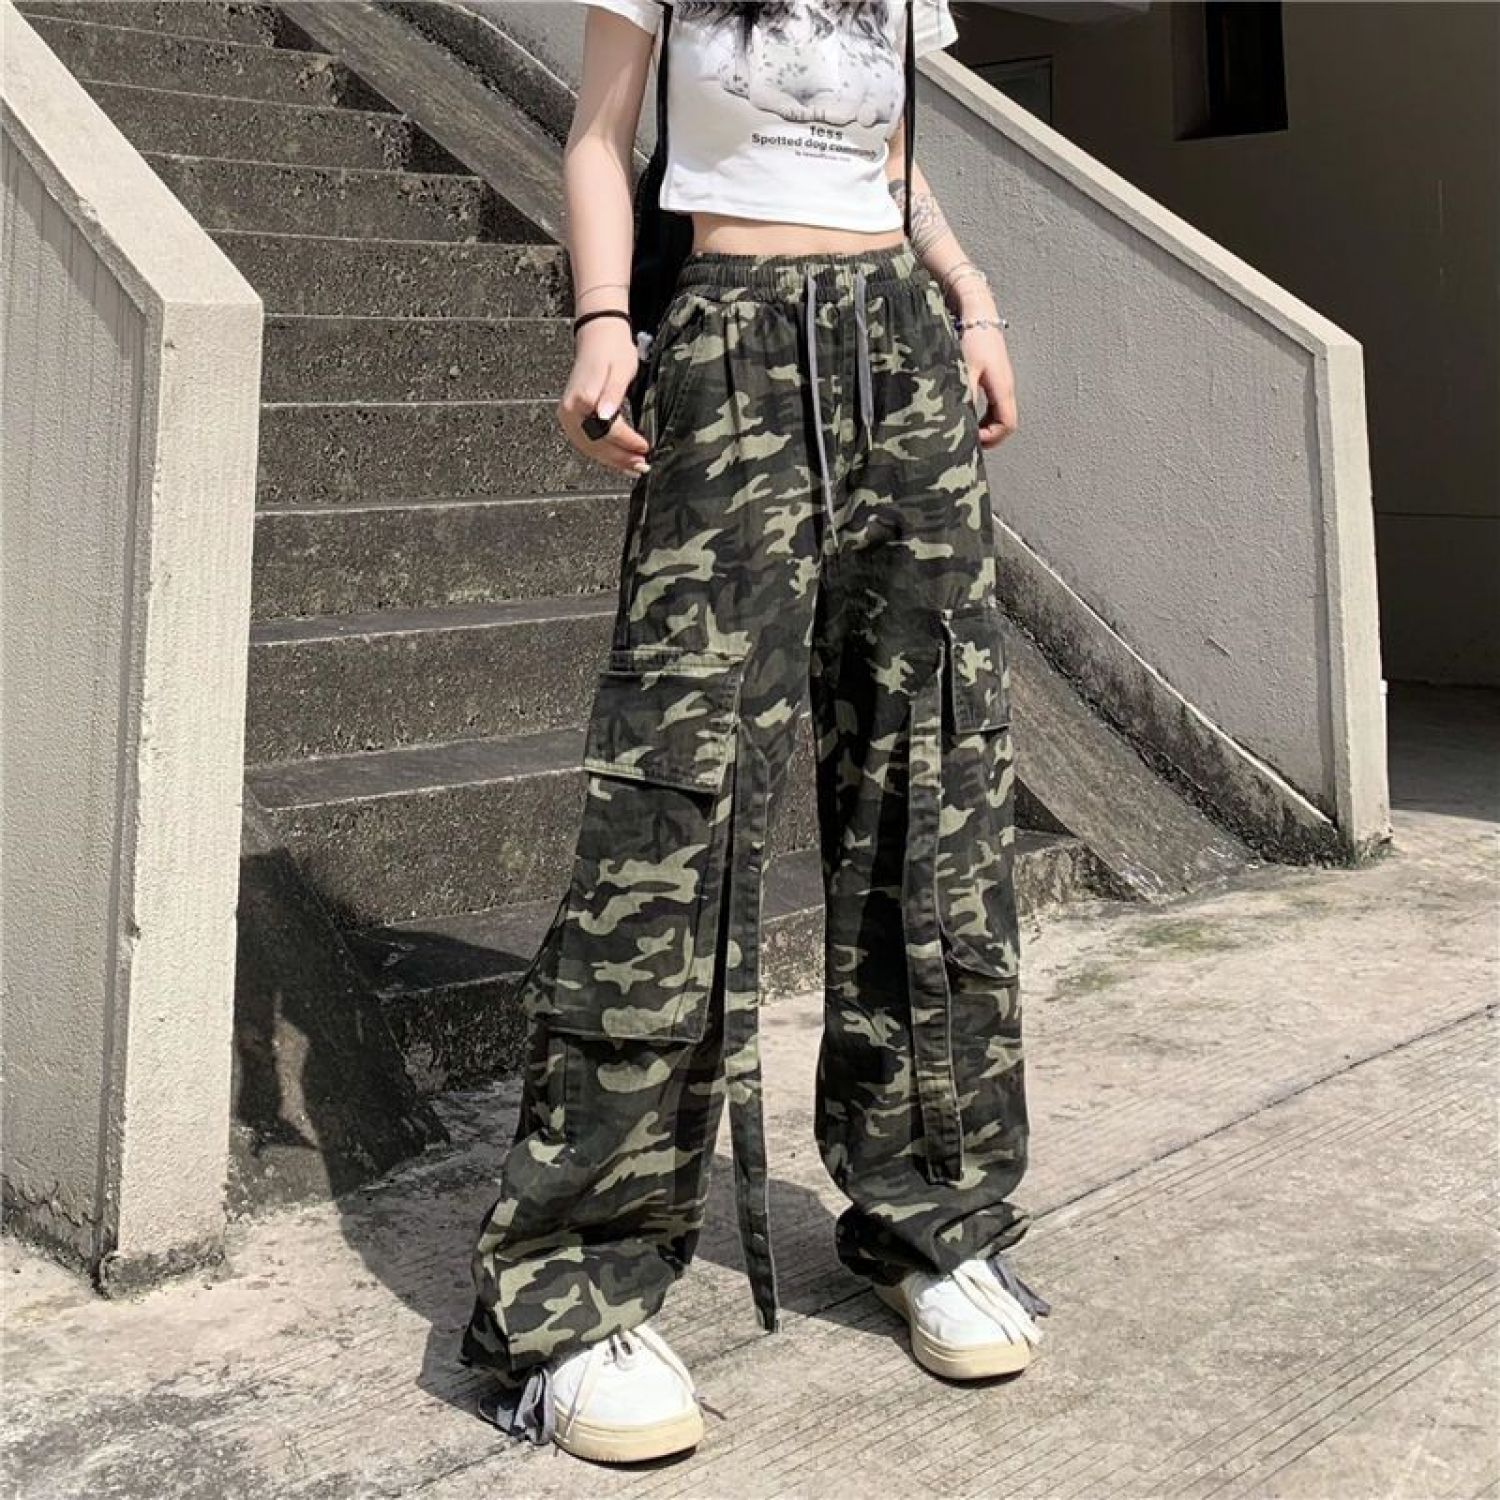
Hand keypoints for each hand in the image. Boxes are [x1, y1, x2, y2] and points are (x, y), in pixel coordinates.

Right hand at [558, 320, 650, 475]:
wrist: (599, 337)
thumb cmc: (612, 351)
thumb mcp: (619, 371)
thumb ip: (612, 395)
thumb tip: (605, 416)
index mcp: (581, 398)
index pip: (606, 430)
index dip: (627, 442)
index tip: (644, 446)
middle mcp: (569, 410)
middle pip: (596, 444)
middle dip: (621, 458)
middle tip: (642, 465)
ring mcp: (568, 416)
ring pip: (591, 448)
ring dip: (613, 461)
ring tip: (634, 467)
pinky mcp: (572, 419)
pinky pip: (588, 442)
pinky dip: (605, 454)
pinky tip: (619, 460)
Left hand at [957, 322, 1017, 449]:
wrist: (977, 311)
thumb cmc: (972, 338)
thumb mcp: (965, 370)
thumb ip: (963, 396)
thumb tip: (960, 422)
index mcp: (1003, 389)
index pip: (1007, 425)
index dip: (991, 438)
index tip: (971, 440)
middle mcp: (1006, 387)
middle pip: (1005, 423)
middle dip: (988, 437)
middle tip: (967, 442)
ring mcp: (1001, 382)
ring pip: (999, 414)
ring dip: (984, 426)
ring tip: (964, 430)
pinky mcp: (992, 376)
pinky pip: (992, 404)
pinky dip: (981, 414)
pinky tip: (964, 412)